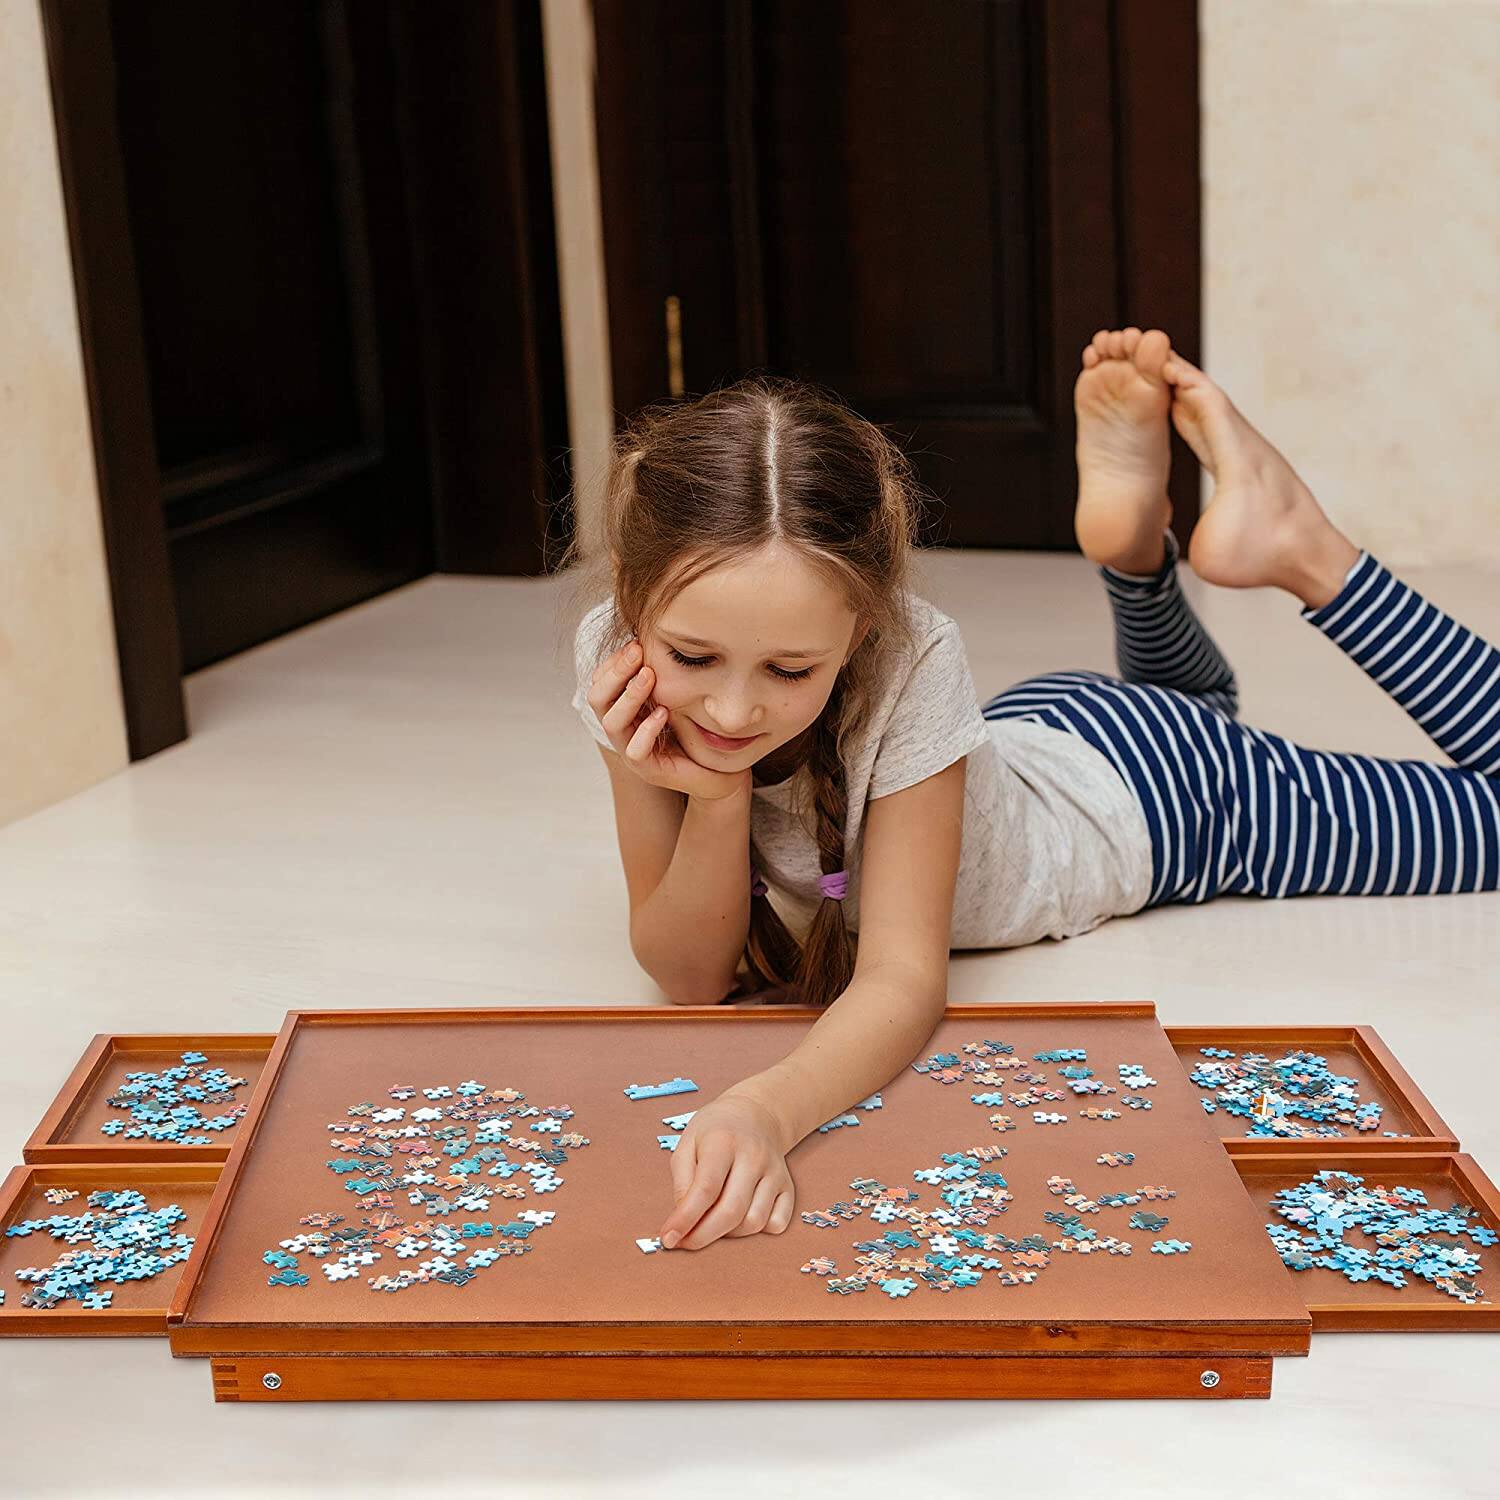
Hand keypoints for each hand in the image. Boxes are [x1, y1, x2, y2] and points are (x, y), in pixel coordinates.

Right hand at [587, 638, 751, 801]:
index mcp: (624, 708)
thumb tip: (663, 629)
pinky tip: (663, 713)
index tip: (636, 641)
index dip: (614, 662)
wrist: (716, 770)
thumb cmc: (694, 728)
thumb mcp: (678, 692)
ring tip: (650, 675)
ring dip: (629, 695)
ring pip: (612, 722)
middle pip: (597, 698)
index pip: (601, 681)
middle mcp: (622, 729)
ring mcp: (631, 750)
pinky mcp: (648, 770)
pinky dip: (646, 730)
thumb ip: (664, 670)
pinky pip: (635, 750)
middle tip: (638, 651)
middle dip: (616, 672)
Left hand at [656, 1091, 795, 1250]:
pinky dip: (758, 1231)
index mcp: (723, 1142)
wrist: (755, 1113)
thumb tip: (683, 1221)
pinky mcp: (787, 1186)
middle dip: (703, 1236)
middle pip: (731, 1211)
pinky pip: (776, 1223)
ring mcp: (775, 1172)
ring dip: (729, 1233)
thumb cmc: (716, 1130)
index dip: (685, 1219)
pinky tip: (741, 1218)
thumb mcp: (687, 1142)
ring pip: (754, 1222)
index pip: (706, 1189)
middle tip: (685, 1241)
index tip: (669, 1239)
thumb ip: (681, 1181)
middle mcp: (754, 1157)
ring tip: (713, 1220)